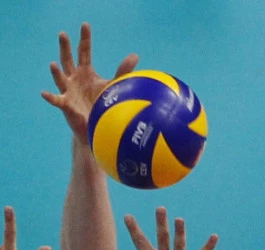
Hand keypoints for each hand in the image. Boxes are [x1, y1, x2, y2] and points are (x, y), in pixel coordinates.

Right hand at [41, 23, 137, 143]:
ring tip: (53, 64)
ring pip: (60, 79)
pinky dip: (50, 97)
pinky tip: (45, 93)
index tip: (85, 25)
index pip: (84, 52)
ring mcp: (68, 91)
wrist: (95, 126)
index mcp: (85, 72)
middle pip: (68, 60)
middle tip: (63, 33)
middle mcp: (74, 79)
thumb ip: (122, 71)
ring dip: (56, 72)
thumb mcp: (112, 85)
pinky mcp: (66, 106)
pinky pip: (57, 100)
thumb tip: (135, 55)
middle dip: (65, 47)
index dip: (84, 39)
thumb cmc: (102, 103)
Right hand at [108, 208, 217, 249]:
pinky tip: (215, 236)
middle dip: (161, 223)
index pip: (140, 243)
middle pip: (162, 239)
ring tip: (179, 219)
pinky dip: (208, 247)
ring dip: (180, 232)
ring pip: (179, 246)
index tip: (127, 216)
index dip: (133, 229)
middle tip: (160, 208)